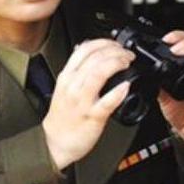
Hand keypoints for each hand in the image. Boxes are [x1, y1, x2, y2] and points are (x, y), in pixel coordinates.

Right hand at [41, 39, 133, 169]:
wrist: (55, 141)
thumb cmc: (62, 116)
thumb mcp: (64, 86)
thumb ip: (75, 68)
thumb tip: (85, 49)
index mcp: (67, 76)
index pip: (84, 49)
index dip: (104, 42)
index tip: (116, 45)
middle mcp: (73, 85)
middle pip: (95, 58)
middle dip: (115, 51)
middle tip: (127, 54)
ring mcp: (83, 100)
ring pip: (99, 73)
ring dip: (117, 64)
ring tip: (127, 63)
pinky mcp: (93, 116)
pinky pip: (107, 101)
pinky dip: (118, 91)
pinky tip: (126, 86)